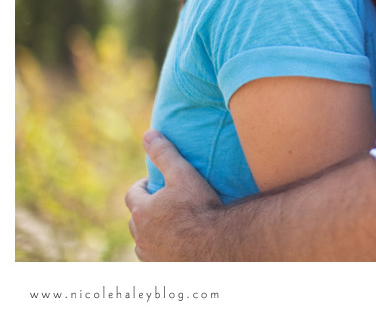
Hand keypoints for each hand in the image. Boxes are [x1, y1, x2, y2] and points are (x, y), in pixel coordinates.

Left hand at [125, 130, 221, 260]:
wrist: (217, 244)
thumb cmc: (200, 207)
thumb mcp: (183, 173)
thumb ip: (165, 153)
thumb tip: (148, 134)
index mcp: (142, 211)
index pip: (132, 194)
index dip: (141, 187)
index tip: (152, 183)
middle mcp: (141, 235)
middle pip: (135, 219)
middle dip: (145, 209)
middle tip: (162, 203)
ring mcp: (151, 254)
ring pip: (143, 240)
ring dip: (151, 231)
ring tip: (169, 224)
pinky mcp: (163, 268)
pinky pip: (156, 256)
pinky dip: (162, 248)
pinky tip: (177, 244)